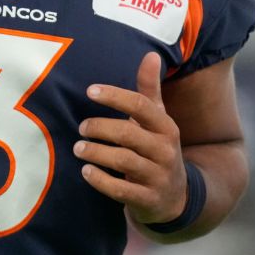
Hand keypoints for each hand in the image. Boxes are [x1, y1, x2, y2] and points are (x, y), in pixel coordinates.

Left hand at [75, 52, 187, 224]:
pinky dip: (100, 180)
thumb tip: (151, 54)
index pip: (141, 105)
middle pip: (128, 132)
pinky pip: (121, 189)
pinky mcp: (148, 199)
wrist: (176, 198)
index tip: (90, 91)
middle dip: (99, 127)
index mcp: (166, 127)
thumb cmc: (157, 149)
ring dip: (95, 152)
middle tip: (81, 127)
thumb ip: (149, 90)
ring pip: (123, 160)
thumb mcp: (158, 121)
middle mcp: (165, 150)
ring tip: (78, 147)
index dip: (114, 96)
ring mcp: (158, 176)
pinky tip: (86, 171)